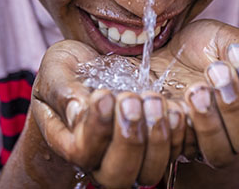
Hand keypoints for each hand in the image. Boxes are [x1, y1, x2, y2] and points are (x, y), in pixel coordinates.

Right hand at [30, 40, 186, 187]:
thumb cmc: (72, 65)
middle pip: (117, 176)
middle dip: (128, 140)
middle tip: (130, 99)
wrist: (99, 60)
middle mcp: (100, 157)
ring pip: (149, 172)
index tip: (103, 95)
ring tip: (153, 99)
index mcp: (70, 141)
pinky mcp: (159, 144)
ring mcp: (133, 155)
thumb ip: (62, 90)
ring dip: (156, 137)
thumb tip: (78, 113)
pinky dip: (180, 132)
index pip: (81, 154)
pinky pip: (176, 154)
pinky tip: (175, 105)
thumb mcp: (58, 67)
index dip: (95, 130)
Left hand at [150, 19, 238, 167]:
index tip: (232, 54)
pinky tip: (170, 101)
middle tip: (214, 73)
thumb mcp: (220, 37)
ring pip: (219, 154)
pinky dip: (178, 129)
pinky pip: (182, 152)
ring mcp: (205, 141)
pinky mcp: (177, 144)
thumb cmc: (195, 46)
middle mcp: (234, 130)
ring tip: (194, 90)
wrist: (158, 51)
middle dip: (234, 107)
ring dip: (209, 124)